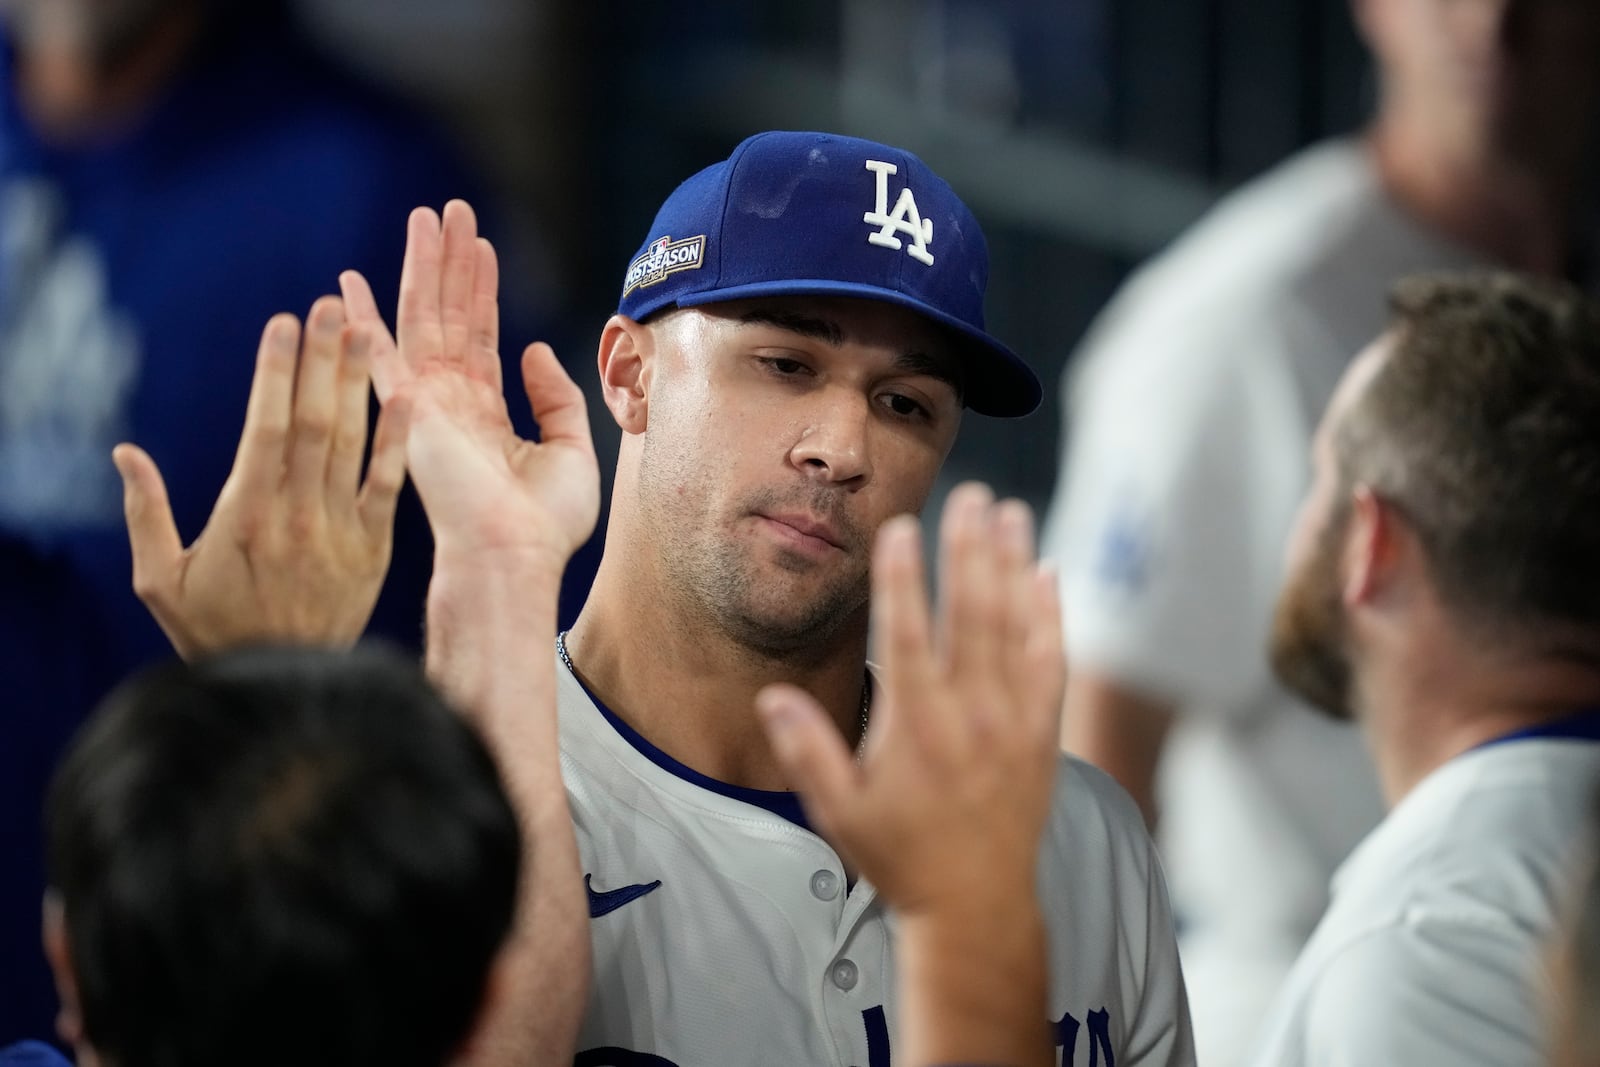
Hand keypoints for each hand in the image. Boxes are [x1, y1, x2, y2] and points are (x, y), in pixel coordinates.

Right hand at [115, 297, 408, 658]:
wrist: (284, 684)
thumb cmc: (214, 631)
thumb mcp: (161, 579)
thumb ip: (147, 513)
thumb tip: (126, 453)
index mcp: (244, 515)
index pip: (265, 427)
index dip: (276, 372)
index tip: (282, 323)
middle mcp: (295, 515)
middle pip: (312, 422)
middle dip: (320, 360)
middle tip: (330, 306)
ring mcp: (339, 531)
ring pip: (350, 444)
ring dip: (358, 384)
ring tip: (365, 331)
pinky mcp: (374, 549)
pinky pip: (387, 487)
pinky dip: (396, 443)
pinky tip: (407, 398)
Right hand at [376, 200, 598, 566]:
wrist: (514, 555)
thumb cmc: (542, 523)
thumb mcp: (571, 449)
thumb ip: (557, 398)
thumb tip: (537, 350)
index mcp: (486, 413)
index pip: (480, 336)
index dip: (481, 290)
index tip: (481, 245)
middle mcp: (451, 402)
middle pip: (449, 315)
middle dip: (449, 262)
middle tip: (450, 211)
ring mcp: (426, 404)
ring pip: (422, 318)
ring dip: (423, 267)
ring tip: (426, 217)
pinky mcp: (407, 410)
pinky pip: (380, 353)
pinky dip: (363, 318)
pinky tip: (347, 283)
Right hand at [756, 483, 1065, 913]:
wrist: (976, 905)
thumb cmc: (901, 855)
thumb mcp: (839, 811)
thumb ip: (807, 751)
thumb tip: (771, 698)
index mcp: (916, 729)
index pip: (907, 638)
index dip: (903, 581)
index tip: (901, 531)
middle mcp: (970, 716)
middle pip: (971, 616)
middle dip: (969, 551)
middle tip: (969, 495)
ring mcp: (1014, 722)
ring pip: (1015, 628)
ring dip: (1012, 566)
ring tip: (1008, 512)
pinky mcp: (1043, 732)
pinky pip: (1052, 661)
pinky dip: (1049, 615)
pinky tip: (1046, 573)